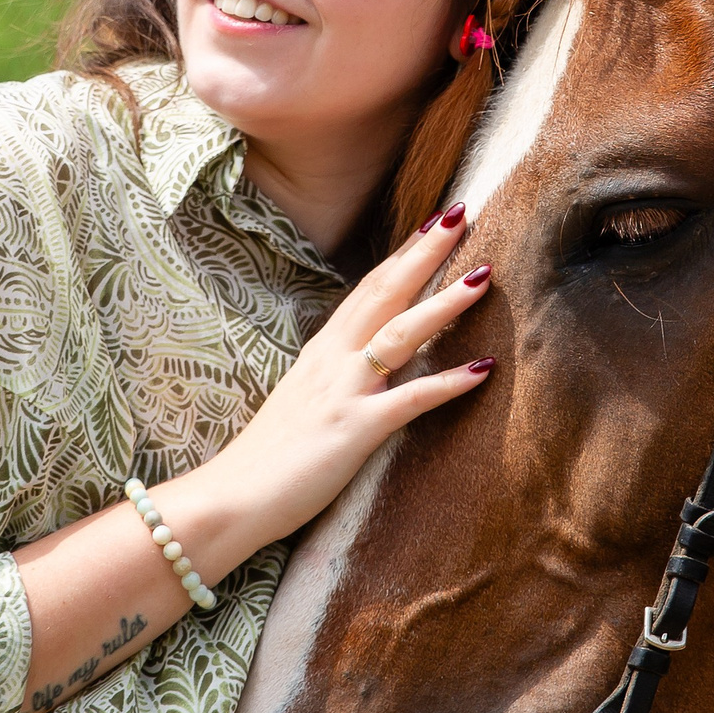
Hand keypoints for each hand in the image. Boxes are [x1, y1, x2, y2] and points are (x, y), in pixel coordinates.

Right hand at [11, 204, 492, 712]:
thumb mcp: (299, 406)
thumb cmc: (264, 463)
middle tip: (459, 213)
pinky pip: (410, 400)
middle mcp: (332, 362)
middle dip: (423, 252)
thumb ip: (329, 383)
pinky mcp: (354, 430)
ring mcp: (343, 392)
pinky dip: (448, 382)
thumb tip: (357, 373)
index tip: (430, 226)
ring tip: (483, 275)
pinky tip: (483, 368)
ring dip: (444, 303)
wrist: (230, 500)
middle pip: (383, 293)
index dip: (400, 257)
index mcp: (319, 354)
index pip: (365, 291)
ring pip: (400, 334)